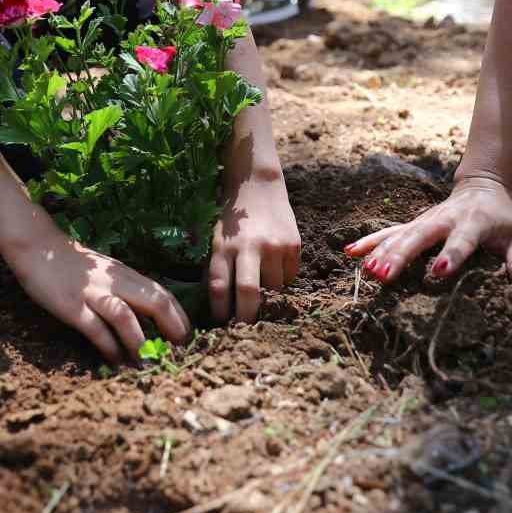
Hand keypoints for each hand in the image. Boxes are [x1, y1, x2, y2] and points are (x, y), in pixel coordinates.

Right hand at [6, 229, 190, 364]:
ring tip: (149, 365)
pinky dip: (109, 348)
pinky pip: (95, 329)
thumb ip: (127, 288)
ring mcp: (93, 294)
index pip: (162, 293)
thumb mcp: (108, 272)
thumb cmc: (76, 265)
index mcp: (126, 274)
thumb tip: (151, 315)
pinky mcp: (72, 306)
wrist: (39, 249)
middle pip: (154, 301)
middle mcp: (115, 282)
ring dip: (140, 343)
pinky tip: (116, 362)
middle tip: (178, 353)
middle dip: (172, 328)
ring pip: (125, 317)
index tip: (186, 338)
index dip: (179, 316)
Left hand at [209, 174, 300, 322]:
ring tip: (261, 289)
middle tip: (245, 328)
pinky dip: (281, 280)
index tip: (221, 323)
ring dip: (267, 296)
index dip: (220, 312)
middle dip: (247, 318)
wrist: (258, 185)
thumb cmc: (233, 219)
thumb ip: (220, 268)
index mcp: (224, 247)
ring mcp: (275, 247)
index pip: (220, 288)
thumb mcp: (217, 239)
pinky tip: (273, 268)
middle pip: (250, 294)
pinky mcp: (294, 246)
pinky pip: (289, 277)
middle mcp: (250, 247)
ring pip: (274, 289)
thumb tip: (223, 307)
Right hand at [343, 176, 511, 289]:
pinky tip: (350, 252)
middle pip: (420, 237)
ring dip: (382, 251)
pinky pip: (387, 233)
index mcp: (473, 223)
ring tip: (368, 271)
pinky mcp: (412, 224)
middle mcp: (444, 219)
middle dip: (402, 255)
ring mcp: (425, 220)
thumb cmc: (502, 220)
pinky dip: (369, 241)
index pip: (461, 240)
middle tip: (385, 274)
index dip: (451, 254)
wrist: (484, 187)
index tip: (439, 270)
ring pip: (399, 235)